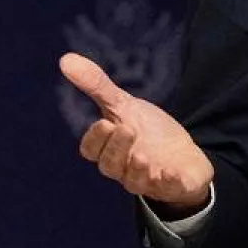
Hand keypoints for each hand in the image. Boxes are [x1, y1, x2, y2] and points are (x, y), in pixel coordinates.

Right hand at [60, 52, 212, 212]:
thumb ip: (97, 86)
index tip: (104, 122)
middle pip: (110, 166)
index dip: (95, 140)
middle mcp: (124, 168)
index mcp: (109, 149)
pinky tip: (171, 173)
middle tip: (127, 129)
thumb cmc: (147, 132)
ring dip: (137, 169)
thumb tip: (65, 59)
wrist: (182, 155)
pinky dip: (169, 182)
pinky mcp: (173, 186)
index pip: (92, 151)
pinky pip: (169, 189)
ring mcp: (147, 180)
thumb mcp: (125, 106)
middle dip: (117, 149)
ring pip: (134, 182)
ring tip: (142, 155)